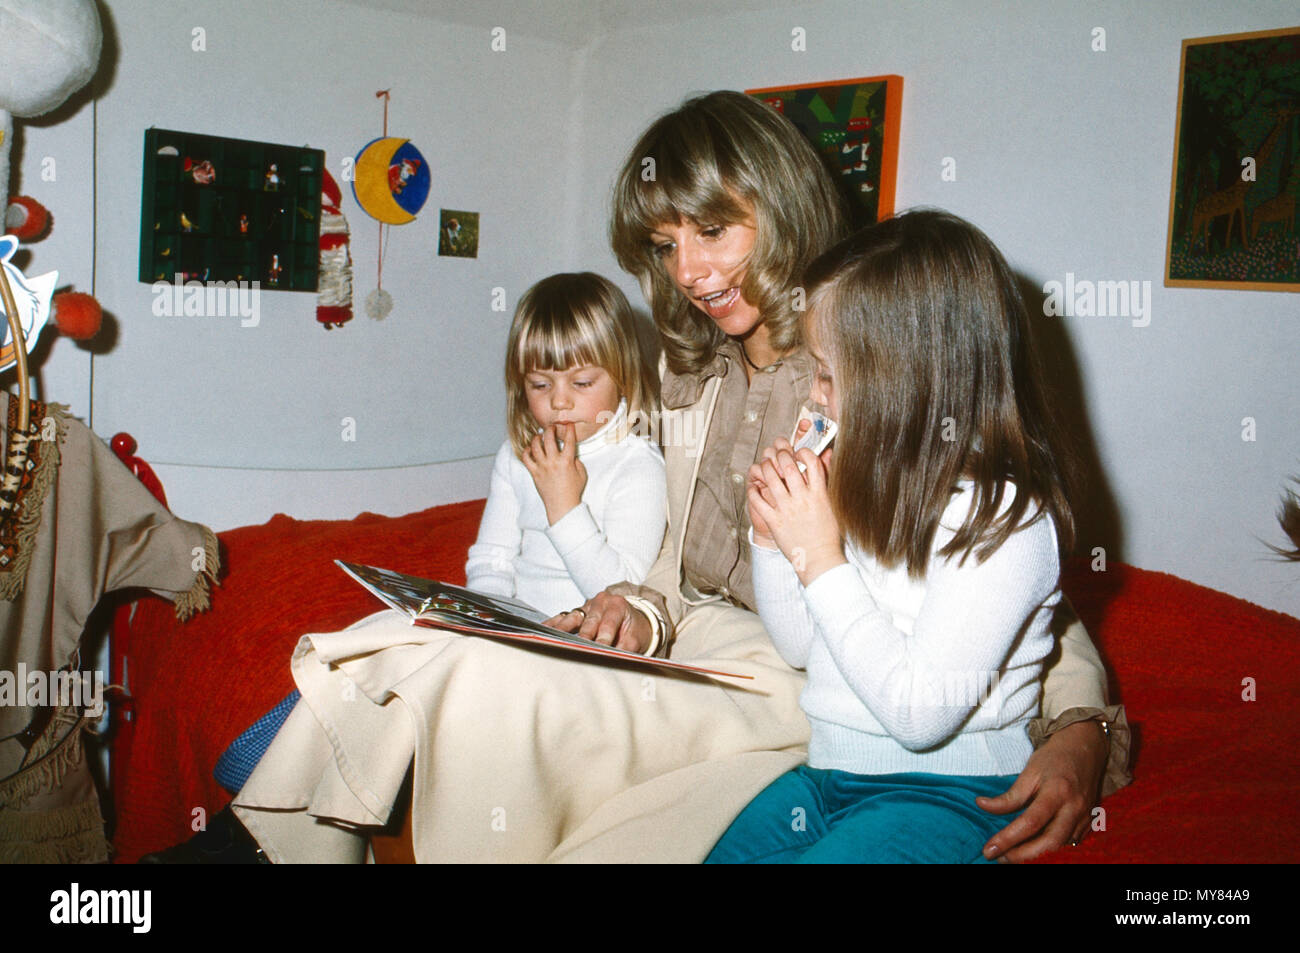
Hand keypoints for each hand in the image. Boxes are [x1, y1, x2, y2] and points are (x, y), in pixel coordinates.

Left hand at [522, 423, 586, 524]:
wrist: (562, 506)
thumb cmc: (573, 492)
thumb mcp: (582, 474)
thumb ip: (577, 462)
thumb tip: (571, 455)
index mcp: (567, 461)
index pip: (568, 440)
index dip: (569, 430)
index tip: (568, 424)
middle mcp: (553, 462)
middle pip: (549, 438)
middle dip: (550, 429)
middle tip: (551, 427)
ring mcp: (542, 467)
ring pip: (535, 446)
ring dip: (536, 438)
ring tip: (539, 436)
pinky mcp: (534, 473)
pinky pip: (526, 459)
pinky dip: (526, 451)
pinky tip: (529, 449)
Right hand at [544, 590, 651, 653]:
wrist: (634, 620)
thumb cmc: (634, 630)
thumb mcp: (636, 639)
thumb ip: (626, 649)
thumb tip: (615, 659)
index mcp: (617, 605)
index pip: (608, 623)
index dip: (604, 638)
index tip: (599, 650)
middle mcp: (600, 602)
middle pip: (589, 621)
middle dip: (583, 638)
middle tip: (575, 650)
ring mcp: (586, 606)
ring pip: (571, 618)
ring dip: (562, 631)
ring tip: (551, 640)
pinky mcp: (576, 613)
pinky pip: (561, 618)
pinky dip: (552, 625)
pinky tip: (542, 631)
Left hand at [747, 438, 843, 584]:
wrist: (819, 559)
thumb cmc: (827, 534)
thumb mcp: (832, 505)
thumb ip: (827, 481)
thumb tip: (828, 456)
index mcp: (819, 494)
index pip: (811, 462)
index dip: (803, 452)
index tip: (798, 452)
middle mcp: (802, 499)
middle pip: (788, 466)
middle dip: (781, 454)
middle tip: (778, 453)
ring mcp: (787, 509)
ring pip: (771, 479)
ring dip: (765, 467)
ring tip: (765, 465)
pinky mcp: (774, 520)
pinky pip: (758, 500)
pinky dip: (753, 490)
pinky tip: (754, 486)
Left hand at [976, 720, 1107, 861]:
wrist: (1085, 748)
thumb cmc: (1054, 758)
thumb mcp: (1029, 772)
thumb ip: (1009, 796)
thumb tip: (981, 806)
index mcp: (1057, 792)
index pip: (1030, 823)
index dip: (1008, 839)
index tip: (989, 849)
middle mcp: (1074, 808)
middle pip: (1050, 843)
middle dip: (1023, 856)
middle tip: (1000, 858)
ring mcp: (1085, 818)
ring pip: (1061, 848)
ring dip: (1036, 856)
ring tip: (1012, 855)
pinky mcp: (1089, 823)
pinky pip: (1069, 844)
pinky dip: (1051, 850)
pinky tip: (1033, 849)